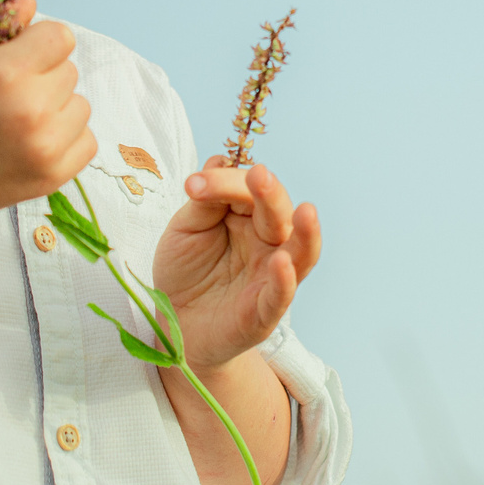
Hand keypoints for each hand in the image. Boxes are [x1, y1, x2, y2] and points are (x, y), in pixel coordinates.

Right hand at [0, 0, 96, 232]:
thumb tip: (32, 1)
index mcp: (5, 73)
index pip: (61, 36)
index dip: (41, 42)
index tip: (23, 55)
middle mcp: (31, 108)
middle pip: (70, 70)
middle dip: (44, 76)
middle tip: (10, 95)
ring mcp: (46, 144)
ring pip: (81, 104)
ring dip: (58, 108)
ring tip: (19, 121)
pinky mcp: (56, 173)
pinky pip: (88, 139)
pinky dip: (66, 138)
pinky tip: (32, 142)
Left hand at [152, 158, 321, 370]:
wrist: (175, 323)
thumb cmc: (187, 272)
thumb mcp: (186, 229)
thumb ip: (205, 201)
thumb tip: (219, 160)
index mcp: (250, 218)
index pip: (249, 190)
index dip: (226, 182)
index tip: (194, 185)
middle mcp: (269, 243)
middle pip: (279, 214)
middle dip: (270, 194)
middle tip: (257, 174)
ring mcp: (271, 277)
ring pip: (301, 253)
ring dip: (306, 233)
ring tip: (307, 212)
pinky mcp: (264, 312)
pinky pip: (281, 295)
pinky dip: (285, 280)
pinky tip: (281, 263)